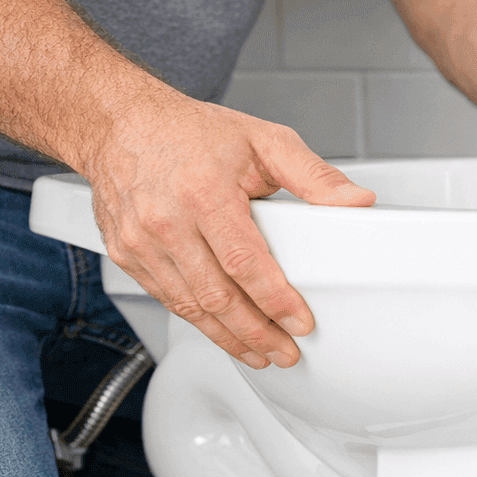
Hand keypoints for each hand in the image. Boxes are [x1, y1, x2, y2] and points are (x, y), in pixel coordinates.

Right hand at [83, 94, 374, 368]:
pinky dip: (199, 321)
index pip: (245, 263)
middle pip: (217, 296)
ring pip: (190, 307)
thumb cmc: (190, 132)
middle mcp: (166, 220)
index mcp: (204, 192)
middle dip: (257, 333)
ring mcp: (140, 241)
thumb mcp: (262, 141)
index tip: (299, 323)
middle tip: (285, 351)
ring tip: (261, 352)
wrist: (120, 124)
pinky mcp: (127, 254)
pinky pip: (168, 299)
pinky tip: (223, 331)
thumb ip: (313, 175)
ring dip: (229, 337)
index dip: (275, 301)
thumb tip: (356, 201)